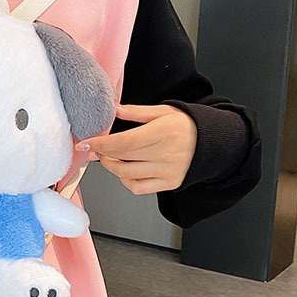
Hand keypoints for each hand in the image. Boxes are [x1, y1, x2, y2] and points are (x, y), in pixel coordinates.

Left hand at [74, 104, 197, 194]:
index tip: (85, 144)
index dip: (100, 144)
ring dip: (111, 167)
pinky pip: (139, 188)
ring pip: (127, 175)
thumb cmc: (186, 125)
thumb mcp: (162, 111)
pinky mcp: (170, 183)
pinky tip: (125, 172)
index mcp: (162, 132)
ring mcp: (168, 171)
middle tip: (96, 147)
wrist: (211, 142)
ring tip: (109, 158)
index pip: (123, 142)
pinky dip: (126, 182)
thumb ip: (135, 112)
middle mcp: (166, 154)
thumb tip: (113, 109)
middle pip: (122, 158)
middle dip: (102, 154)